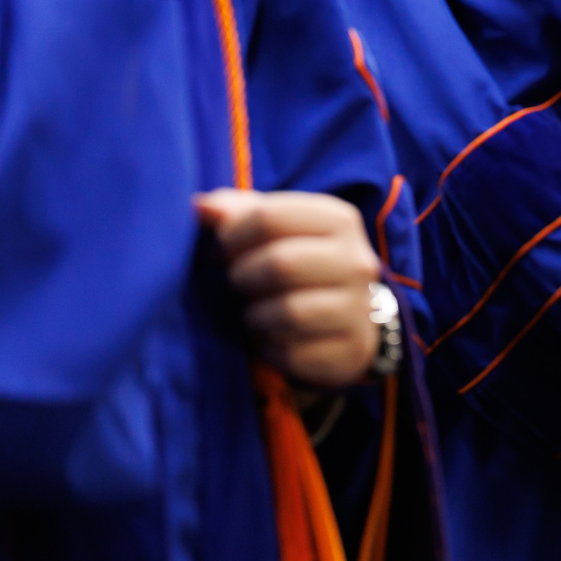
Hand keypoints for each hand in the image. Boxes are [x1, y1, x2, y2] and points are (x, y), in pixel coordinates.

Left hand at [197, 189, 383, 388]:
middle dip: (244, 275)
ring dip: (257, 315)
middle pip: (281, 263)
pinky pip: (294, 352)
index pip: (271, 216)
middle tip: (237, 282)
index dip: (232, 234)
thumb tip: (201, 207)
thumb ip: (236, 212)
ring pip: (290, 311)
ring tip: (253, 311)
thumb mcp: (275, 228)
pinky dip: (270, 347)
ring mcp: (359, 308)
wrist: (348, 314)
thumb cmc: (299, 260)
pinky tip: (271, 337)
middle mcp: (357, 260)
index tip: (221, 248)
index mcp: (338, 219)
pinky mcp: (350, 350)